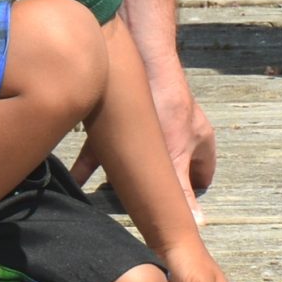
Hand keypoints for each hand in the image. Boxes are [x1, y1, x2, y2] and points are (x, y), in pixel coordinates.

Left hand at [75, 59, 214, 204]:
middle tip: (137, 204)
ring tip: (101, 195)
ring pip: (135, 154)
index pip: (204, 173)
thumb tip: (198, 226)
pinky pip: (106, 142)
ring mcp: (149, 121)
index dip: (193, 193)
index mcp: (198, 140)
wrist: (139, 55)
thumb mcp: (175, 156)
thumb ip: (181, 192)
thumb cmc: (166, 105)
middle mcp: (175, 130)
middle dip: (150, 185)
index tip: (177, 212)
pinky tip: (77, 176)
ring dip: (118, 174)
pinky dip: (92, 160)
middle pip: (167, 166)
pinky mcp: (122, 114)